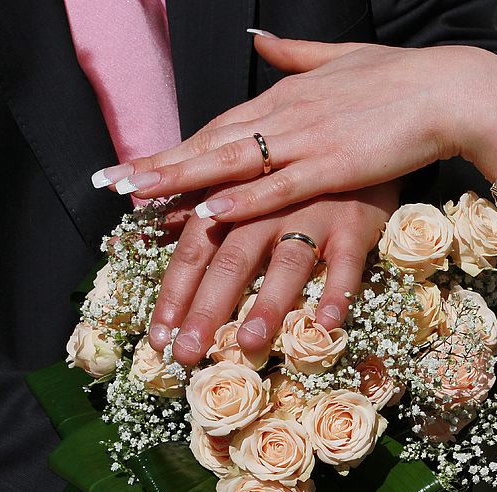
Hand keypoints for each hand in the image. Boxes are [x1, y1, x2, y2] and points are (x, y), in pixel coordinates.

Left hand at [96, 39, 496, 221]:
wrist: (447, 90)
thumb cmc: (398, 79)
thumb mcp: (339, 60)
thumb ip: (294, 54)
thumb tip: (259, 39)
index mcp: (285, 96)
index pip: (218, 125)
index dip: (176, 146)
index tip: (139, 164)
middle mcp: (285, 116)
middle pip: (211, 143)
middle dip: (161, 164)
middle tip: (113, 182)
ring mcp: (307, 140)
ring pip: (233, 163)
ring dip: (182, 179)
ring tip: (137, 196)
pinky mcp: (335, 166)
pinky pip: (280, 186)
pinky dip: (244, 199)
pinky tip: (210, 210)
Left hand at [148, 182, 399, 362]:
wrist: (356, 133)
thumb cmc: (288, 168)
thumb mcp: (237, 181)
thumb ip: (191, 208)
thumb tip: (141, 236)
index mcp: (234, 196)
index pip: (195, 248)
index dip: (174, 293)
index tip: (158, 337)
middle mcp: (269, 205)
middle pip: (232, 259)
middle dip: (207, 308)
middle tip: (188, 353)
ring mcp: (314, 215)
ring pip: (287, 261)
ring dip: (267, 303)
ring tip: (248, 343)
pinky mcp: (354, 225)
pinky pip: (346, 264)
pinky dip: (337, 293)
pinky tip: (325, 326)